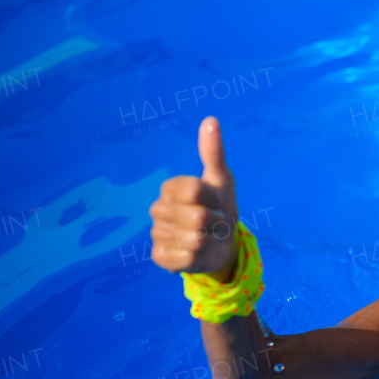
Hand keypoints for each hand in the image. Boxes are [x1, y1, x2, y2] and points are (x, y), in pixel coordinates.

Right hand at [149, 116, 239, 278]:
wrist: (221, 242)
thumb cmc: (220, 207)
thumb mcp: (222, 180)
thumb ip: (214, 152)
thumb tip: (211, 120)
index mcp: (171, 187)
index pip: (196, 190)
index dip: (216, 199)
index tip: (217, 201)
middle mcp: (158, 210)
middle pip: (198, 217)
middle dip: (218, 222)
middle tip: (216, 223)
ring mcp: (157, 235)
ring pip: (196, 240)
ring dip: (212, 241)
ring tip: (208, 237)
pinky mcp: (160, 258)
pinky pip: (187, 259)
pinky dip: (202, 258)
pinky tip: (198, 253)